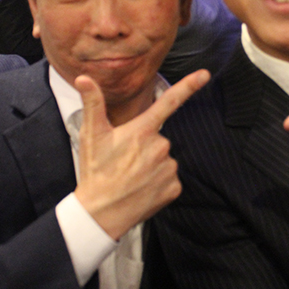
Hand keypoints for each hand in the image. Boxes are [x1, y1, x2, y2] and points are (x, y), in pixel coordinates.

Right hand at [73, 69, 209, 239]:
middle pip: (158, 139)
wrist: (101, 214)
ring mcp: (169, 168)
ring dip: (151, 166)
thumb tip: (84, 78)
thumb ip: (93, 103)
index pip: (169, 102)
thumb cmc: (96, 171)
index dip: (189, 86)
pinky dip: (158, 183)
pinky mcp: (174, 188)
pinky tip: (142, 189)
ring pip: (164, 159)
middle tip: (124, 161)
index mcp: (142, 130)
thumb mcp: (91, 136)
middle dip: (145, 147)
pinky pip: (170, 178)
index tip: (205, 74)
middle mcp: (160, 146)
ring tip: (131, 177)